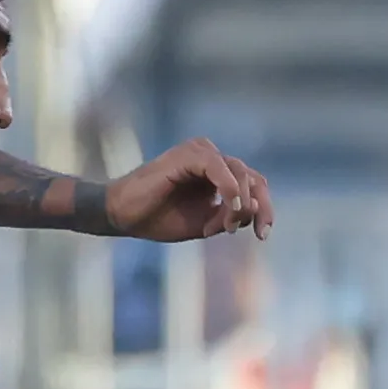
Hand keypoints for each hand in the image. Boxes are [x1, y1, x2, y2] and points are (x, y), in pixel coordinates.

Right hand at [103, 138, 272, 243]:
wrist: (123, 216)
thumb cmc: (158, 219)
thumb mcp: (203, 225)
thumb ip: (229, 217)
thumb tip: (253, 207)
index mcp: (217, 173)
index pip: (253, 185)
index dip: (264, 209)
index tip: (262, 236)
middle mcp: (212, 157)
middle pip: (253, 178)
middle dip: (259, 208)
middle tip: (255, 233)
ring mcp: (201, 152)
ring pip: (240, 172)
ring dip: (239, 203)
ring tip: (224, 226)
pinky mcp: (189, 154)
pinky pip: (219, 167)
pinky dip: (229, 189)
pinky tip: (229, 208)